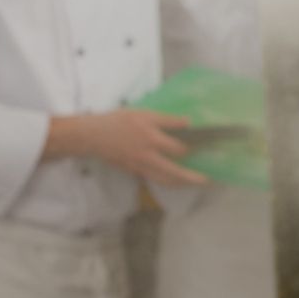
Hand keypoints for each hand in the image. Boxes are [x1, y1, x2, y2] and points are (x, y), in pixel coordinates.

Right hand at [81, 109, 207, 186]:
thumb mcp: (142, 113)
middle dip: (191, 177)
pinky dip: (166, 181)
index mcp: (152, 137)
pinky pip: (154, 178)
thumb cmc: (117, 121)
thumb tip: (187, 122)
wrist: (92, 136)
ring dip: (180, 183)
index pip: (178, 147)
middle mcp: (148, 155)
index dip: (193, 148)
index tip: (206, 149)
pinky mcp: (133, 170)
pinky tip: (172, 180)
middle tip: (205, 180)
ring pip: (164, 179)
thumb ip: (166, 120)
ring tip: (192, 184)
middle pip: (174, 171)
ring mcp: (140, 165)